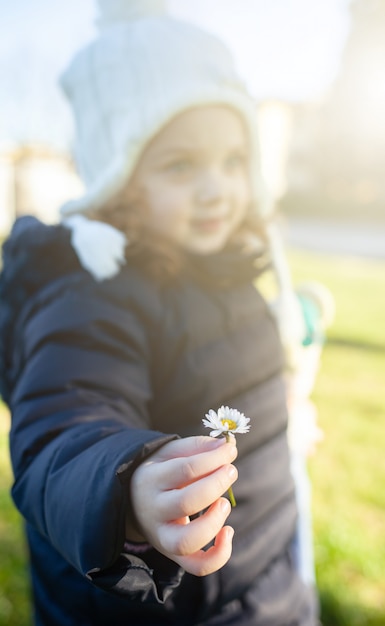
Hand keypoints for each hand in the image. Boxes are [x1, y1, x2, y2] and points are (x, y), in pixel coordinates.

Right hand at [129, 436, 237, 575]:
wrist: (134, 499)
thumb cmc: (161, 471)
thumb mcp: (171, 452)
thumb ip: (198, 447)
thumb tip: (227, 446)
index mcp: (151, 479)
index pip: (186, 469)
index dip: (213, 459)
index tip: (230, 450)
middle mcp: (153, 510)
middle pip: (186, 502)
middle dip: (216, 484)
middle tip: (231, 471)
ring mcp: (161, 537)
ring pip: (187, 541)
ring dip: (214, 521)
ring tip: (224, 503)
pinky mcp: (174, 554)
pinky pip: (197, 566)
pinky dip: (219, 555)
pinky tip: (228, 531)